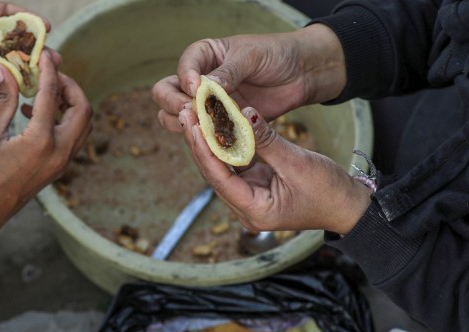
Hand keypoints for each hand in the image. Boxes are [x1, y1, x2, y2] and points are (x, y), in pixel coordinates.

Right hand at [0, 50, 91, 249]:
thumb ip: (2, 100)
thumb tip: (4, 71)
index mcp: (40, 142)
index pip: (52, 95)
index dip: (49, 70)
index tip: (45, 55)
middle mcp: (59, 153)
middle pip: (83, 110)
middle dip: (70, 87)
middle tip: (50, 74)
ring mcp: (61, 164)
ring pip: (82, 125)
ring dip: (69, 104)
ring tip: (43, 90)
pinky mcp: (57, 169)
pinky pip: (71, 138)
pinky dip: (62, 120)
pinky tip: (32, 112)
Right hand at [153, 24, 345, 132]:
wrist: (302, 73)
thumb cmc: (277, 55)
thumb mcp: (251, 58)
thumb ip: (227, 73)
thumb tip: (201, 89)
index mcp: (204, 56)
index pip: (183, 67)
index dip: (185, 79)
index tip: (196, 89)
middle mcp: (199, 81)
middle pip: (166, 94)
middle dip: (174, 103)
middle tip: (190, 111)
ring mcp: (208, 104)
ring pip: (176, 117)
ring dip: (185, 123)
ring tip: (202, 127)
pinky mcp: (220, 124)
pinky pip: (204, 134)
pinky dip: (206, 138)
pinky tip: (219, 140)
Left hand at [178, 106, 369, 235]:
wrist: (349, 206)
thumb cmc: (328, 190)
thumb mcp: (298, 163)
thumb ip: (268, 141)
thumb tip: (243, 114)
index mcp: (255, 211)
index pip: (220, 179)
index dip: (204, 150)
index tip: (192, 124)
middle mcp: (246, 208)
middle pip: (214, 173)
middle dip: (200, 142)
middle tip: (187, 111)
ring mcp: (249, 198)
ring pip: (221, 167)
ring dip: (210, 141)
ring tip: (195, 113)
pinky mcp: (255, 187)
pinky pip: (234, 164)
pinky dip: (226, 144)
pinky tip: (215, 122)